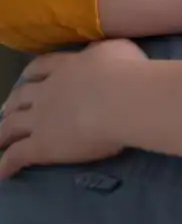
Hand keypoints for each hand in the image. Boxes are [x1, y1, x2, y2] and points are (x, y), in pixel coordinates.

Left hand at [0, 40, 145, 177]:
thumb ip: (102, 53)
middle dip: (13, 104)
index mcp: (66, 68)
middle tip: (7, 111)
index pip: (41, 67)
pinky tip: (0, 173)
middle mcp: (47, 92)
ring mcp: (40, 119)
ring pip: (11, 126)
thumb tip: (99, 55)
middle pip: (21, 97)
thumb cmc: (127, 72)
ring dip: (2, 133)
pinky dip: (5, 164)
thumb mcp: (118, 49)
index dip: (32, 74)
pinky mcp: (41, 146)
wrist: (122, 99)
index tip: (26, 78)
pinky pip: (17, 156)